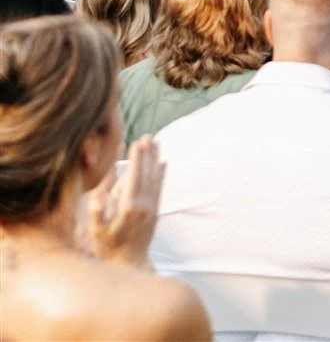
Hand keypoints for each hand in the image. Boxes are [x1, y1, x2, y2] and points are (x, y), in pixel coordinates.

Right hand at [83, 135, 164, 268]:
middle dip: (148, 155)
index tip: (138, 143)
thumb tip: (99, 195)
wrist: (128, 263)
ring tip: (157, 142)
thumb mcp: (96, 232)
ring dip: (156, 160)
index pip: (134, 178)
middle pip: (147, 174)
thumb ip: (98, 213)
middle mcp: (143, 206)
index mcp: (128, 208)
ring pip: (155, 179)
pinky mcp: (155, 211)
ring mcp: (151, 208)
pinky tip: (164, 162)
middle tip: (148, 136)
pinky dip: (162, 174)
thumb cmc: (107, 247)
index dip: (137, 160)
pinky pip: (160, 188)